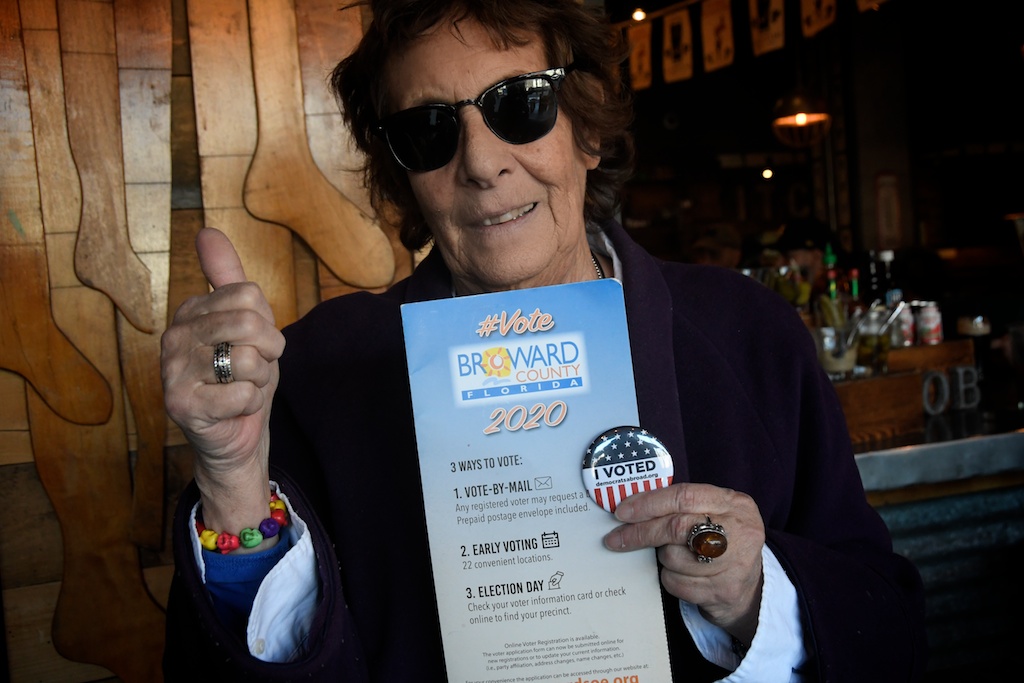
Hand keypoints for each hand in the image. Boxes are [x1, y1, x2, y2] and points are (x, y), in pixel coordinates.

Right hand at [161, 228, 285, 530]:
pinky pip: (242, 393)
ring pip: (249, 360)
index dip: (268, 326)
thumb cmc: (242, 376)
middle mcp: (174, 337)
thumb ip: (228, 278)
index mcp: (190, 312)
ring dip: (260, 381)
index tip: (254, 345)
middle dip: (268, 354)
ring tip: (241, 388)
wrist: (235, 434)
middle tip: (254, 370)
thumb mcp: (246, 323)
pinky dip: (249, 404)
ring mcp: (172, 371)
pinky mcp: (181, 405)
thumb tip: (207, 231)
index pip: (251, 297)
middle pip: (252, 324)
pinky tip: (232, 409)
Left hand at [603, 483, 764, 644]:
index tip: (623, 511)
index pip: (684, 496)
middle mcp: (739, 530)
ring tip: (674, 556)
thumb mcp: (715, 514)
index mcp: (735, 504)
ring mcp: (734, 563)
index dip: (649, 503)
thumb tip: (633, 506)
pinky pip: (677, 583)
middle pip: (676, 526)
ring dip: (662, 558)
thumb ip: (683, 506)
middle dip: (641, 532)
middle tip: (616, 538)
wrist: (751, 589)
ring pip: (673, 557)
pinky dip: (670, 578)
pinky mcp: (723, 591)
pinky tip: (681, 575)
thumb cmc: (724, 542)